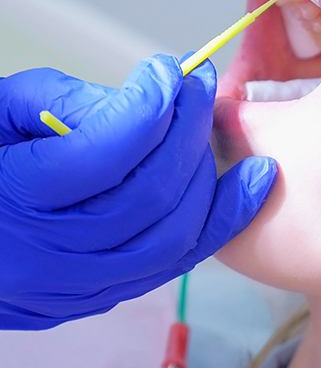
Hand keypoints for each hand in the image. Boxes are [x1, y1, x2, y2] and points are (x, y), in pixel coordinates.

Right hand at [0, 56, 276, 329]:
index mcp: (15, 197)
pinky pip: (174, 264)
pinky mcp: (98, 297)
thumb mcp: (2, 112)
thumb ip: (70, 101)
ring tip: (215, 126)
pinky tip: (248, 186)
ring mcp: (77, 287)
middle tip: (199, 88)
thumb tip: (150, 99)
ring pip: (172, 237)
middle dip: (187, 130)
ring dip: (207, 175)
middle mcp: (49, 256)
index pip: (106, 152)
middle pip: (150, 194)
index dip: (149, 104)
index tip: (168, 70)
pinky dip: (218, 222)